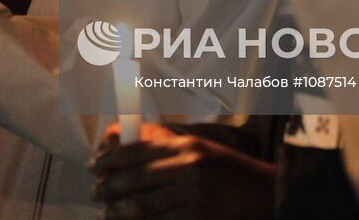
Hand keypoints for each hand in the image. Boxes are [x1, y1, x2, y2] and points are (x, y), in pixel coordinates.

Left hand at [89, 122, 276, 219]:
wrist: (264, 192)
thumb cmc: (226, 170)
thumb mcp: (198, 149)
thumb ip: (165, 148)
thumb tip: (124, 149)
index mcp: (185, 146)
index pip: (137, 150)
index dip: (110, 159)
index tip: (94, 165)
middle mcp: (188, 168)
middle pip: (135, 179)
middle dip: (109, 187)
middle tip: (95, 191)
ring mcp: (194, 196)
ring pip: (143, 206)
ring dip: (118, 212)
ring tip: (105, 213)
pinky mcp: (198, 219)